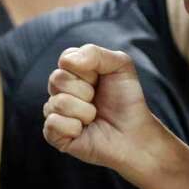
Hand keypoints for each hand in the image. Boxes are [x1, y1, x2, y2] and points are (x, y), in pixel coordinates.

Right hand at [44, 45, 172, 177]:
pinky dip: (74, 127)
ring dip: (85, 111)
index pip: (66, 59)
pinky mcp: (55, 135)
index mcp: (72, 71)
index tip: (100, 80)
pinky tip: (83, 130)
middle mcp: (60, 90)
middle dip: (85, 90)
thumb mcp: (120, 66)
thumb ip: (95, 53)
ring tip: (94, 116)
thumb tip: (66, 62)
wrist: (135, 133)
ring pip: (58, 103)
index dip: (88, 70)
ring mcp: (56, 112)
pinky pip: (52, 124)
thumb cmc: (126, 99)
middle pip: (57, 79)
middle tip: (97, 100)